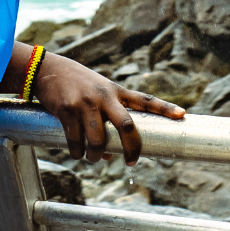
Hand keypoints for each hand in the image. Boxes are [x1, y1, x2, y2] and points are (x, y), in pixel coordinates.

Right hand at [31, 52, 185, 165]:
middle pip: (126, 125)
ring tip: (94, 159)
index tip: (182, 115)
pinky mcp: (67, 110)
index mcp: (115, 90)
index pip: (145, 100)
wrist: (46, 69)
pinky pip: (76, 141)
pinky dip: (78, 153)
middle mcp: (104, 96)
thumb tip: (108, 155)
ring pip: (99, 140)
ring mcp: (85, 103)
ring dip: (97, 156)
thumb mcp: (98, 92)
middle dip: (132, 148)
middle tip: (132, 161)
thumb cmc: (77, 84)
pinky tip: (78, 153)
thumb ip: (107, 119)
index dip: (165, 108)